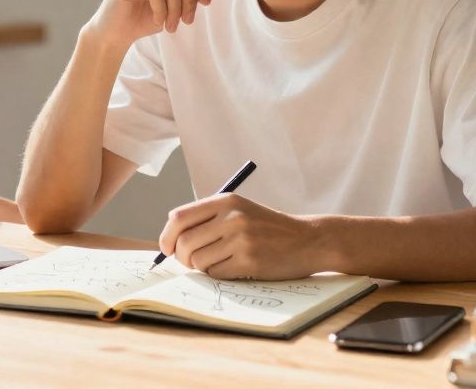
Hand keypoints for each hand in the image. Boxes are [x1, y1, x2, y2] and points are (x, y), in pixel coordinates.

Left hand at [157, 193, 328, 280]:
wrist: (308, 239)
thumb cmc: (268, 228)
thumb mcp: (239, 210)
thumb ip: (208, 219)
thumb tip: (170, 240)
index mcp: (226, 201)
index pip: (179, 217)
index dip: (167, 235)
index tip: (167, 248)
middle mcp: (232, 217)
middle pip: (184, 242)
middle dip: (181, 257)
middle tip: (190, 262)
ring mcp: (241, 239)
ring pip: (198, 261)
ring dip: (201, 267)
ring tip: (218, 262)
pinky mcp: (250, 261)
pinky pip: (216, 273)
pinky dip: (218, 274)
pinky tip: (233, 267)